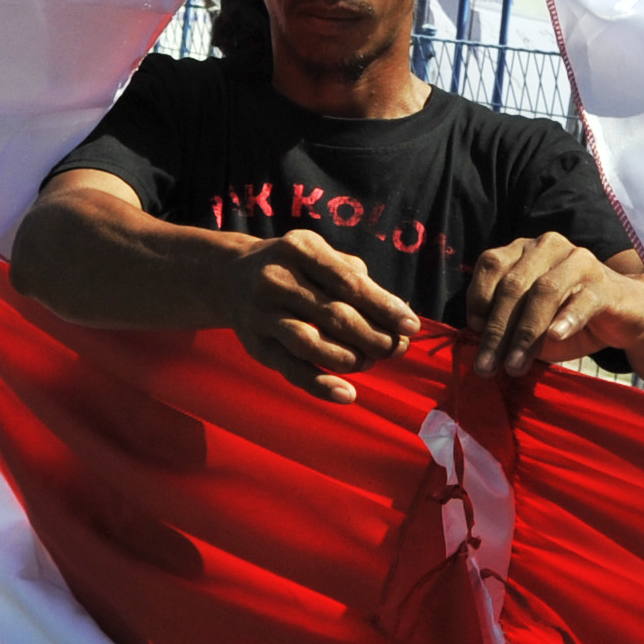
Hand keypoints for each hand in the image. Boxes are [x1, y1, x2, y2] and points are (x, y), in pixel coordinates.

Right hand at [220, 230, 420, 402]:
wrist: (232, 276)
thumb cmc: (298, 269)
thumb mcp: (322, 257)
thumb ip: (358, 280)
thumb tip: (398, 317)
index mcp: (300, 249)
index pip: (349, 283)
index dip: (384, 307)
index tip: (411, 326)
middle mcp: (276, 279)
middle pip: (334, 316)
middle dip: (373, 337)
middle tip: (395, 348)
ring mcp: (261, 313)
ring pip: (311, 344)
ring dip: (350, 359)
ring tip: (370, 362)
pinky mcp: (254, 344)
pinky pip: (290, 369)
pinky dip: (320, 385)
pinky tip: (347, 395)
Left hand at [466, 233, 643, 377]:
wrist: (623, 314)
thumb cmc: (567, 317)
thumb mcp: (529, 320)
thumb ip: (505, 324)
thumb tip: (477, 340)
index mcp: (524, 250)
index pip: (492, 265)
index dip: (478, 299)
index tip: (474, 334)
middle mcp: (549, 247)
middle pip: (515, 284)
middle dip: (498, 329)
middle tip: (487, 366)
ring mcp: (579, 262)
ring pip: (545, 291)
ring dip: (526, 332)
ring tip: (515, 365)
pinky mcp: (605, 285)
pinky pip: (583, 300)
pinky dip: (567, 318)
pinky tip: (556, 336)